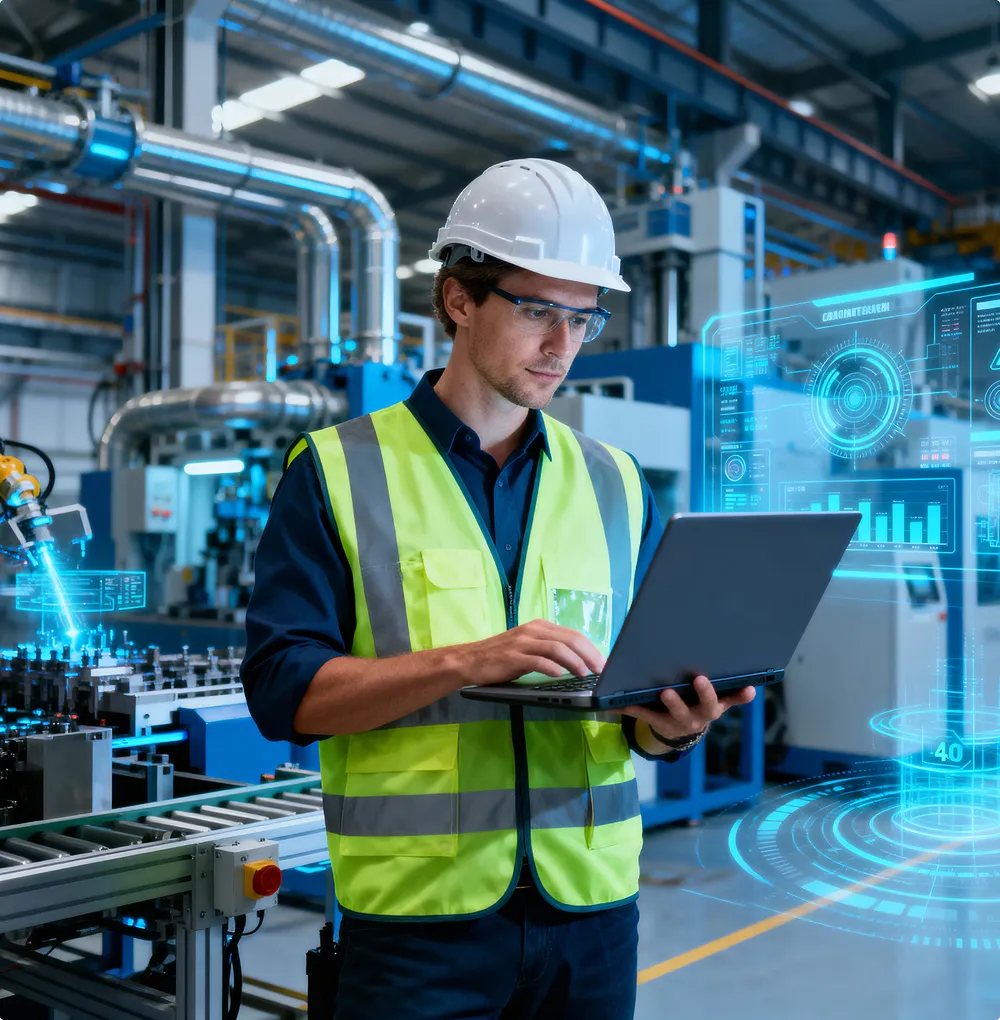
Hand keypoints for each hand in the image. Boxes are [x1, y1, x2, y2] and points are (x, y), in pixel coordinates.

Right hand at [453, 619, 605, 686]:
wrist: (469, 660)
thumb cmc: (501, 658)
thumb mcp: (528, 648)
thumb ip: (549, 650)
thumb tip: (579, 662)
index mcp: (540, 627)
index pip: (573, 635)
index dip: (592, 648)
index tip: (604, 663)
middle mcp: (533, 630)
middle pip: (570, 639)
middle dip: (590, 654)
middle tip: (602, 670)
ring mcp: (523, 642)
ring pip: (557, 648)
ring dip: (575, 662)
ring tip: (586, 674)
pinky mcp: (513, 657)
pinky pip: (538, 660)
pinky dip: (552, 667)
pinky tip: (561, 675)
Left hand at [622, 675, 755, 743]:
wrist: (680, 730)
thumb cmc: (699, 706)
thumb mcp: (718, 702)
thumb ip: (733, 695)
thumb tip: (752, 689)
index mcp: (713, 707)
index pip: (729, 700)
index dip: (739, 696)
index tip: (748, 687)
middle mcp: (699, 716)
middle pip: (704, 706)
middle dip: (704, 693)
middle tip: (700, 679)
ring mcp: (679, 721)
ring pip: (676, 712)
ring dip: (672, 702)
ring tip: (666, 691)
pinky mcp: (659, 722)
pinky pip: (646, 715)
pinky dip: (634, 708)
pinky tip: (623, 702)